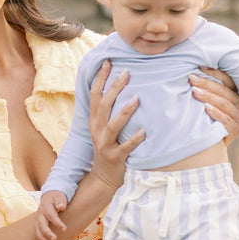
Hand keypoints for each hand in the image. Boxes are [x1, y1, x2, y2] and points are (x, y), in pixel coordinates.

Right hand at [35, 190, 67, 239]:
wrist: (48, 196)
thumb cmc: (56, 197)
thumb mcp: (59, 196)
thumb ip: (60, 201)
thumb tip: (61, 207)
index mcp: (46, 207)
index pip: (52, 216)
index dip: (57, 223)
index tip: (64, 229)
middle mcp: (41, 213)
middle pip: (42, 224)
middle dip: (47, 232)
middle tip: (54, 239)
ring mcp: (38, 218)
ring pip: (38, 229)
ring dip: (42, 237)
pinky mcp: (38, 222)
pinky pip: (37, 230)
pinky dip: (40, 237)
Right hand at [89, 61, 143, 186]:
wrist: (103, 176)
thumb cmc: (108, 147)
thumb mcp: (103, 128)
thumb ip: (108, 110)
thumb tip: (120, 85)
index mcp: (94, 121)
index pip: (95, 95)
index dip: (100, 78)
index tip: (109, 62)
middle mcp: (97, 130)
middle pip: (103, 105)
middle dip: (114, 88)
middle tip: (127, 73)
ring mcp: (105, 144)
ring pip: (113, 125)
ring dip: (125, 111)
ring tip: (137, 99)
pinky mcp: (115, 157)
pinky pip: (126, 147)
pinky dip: (134, 139)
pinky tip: (144, 131)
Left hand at [189, 68, 238, 144]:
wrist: (212, 144)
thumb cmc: (208, 118)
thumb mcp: (210, 102)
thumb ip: (209, 90)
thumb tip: (193, 72)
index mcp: (236, 93)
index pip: (228, 79)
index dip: (215, 72)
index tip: (199, 68)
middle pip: (224, 90)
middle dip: (206, 83)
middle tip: (191, 78)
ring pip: (224, 103)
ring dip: (208, 96)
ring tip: (194, 91)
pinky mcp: (236, 128)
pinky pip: (225, 119)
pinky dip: (215, 113)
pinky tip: (206, 108)